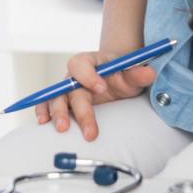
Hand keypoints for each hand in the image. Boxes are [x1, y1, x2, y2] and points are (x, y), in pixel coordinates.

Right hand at [34, 49, 157, 141]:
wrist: (116, 78)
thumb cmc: (122, 74)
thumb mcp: (132, 73)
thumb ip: (138, 73)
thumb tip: (149, 72)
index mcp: (89, 62)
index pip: (81, 63)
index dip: (88, 74)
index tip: (102, 87)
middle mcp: (75, 76)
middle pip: (70, 88)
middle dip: (80, 109)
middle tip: (90, 130)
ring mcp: (67, 91)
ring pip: (56, 98)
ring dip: (57, 112)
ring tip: (62, 128)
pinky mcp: (65, 105)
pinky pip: (48, 105)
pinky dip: (44, 112)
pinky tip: (43, 123)